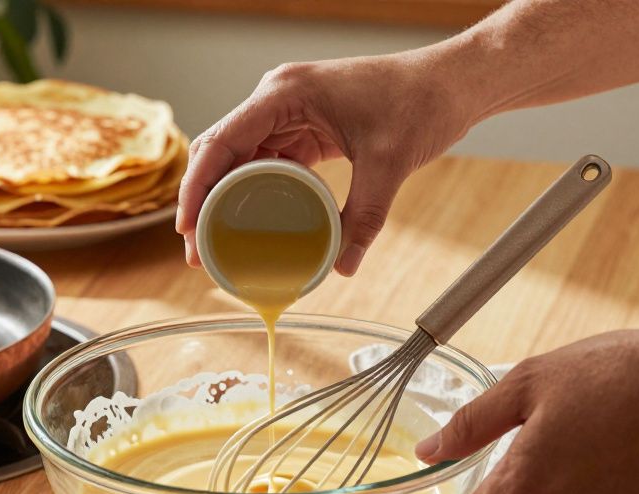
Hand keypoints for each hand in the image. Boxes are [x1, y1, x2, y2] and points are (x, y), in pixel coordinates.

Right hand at [176, 48, 471, 275]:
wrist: (451, 83)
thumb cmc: (419, 101)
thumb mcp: (389, 163)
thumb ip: (365, 217)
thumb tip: (344, 267)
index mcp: (284, 93)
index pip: (222, 142)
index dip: (197, 187)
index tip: (186, 227)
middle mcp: (277, 98)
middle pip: (222, 152)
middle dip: (203, 201)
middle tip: (196, 250)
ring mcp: (289, 112)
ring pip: (241, 159)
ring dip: (226, 199)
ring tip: (216, 244)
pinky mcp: (306, 127)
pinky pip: (268, 161)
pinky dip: (255, 192)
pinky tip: (249, 223)